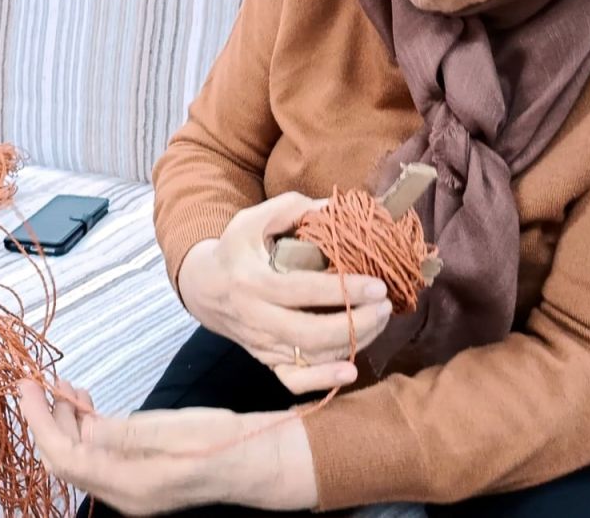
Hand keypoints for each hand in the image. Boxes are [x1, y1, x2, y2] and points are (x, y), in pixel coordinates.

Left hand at [17, 380, 316, 514]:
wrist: (255, 459)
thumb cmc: (222, 442)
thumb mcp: (173, 430)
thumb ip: (124, 433)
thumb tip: (83, 426)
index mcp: (128, 485)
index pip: (64, 457)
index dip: (39, 421)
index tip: (27, 387)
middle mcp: (123, 493)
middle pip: (65, 460)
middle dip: (46, 421)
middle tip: (36, 381)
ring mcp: (130, 487)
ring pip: (81, 456)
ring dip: (66, 422)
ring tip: (61, 386)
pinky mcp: (138, 476)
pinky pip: (99, 455)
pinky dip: (87, 428)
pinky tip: (87, 404)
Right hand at [177, 193, 391, 392]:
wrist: (203, 287)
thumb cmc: (236, 249)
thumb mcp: (253, 220)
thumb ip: (293, 209)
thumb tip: (337, 208)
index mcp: (252, 281)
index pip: (302, 290)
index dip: (343, 291)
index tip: (378, 285)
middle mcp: (255, 317)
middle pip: (309, 333)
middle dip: (355, 323)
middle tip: (385, 306)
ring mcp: (260, 344)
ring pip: (309, 357)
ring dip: (351, 343)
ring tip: (379, 321)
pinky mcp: (265, 360)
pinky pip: (293, 380)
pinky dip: (322, 380)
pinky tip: (350, 370)